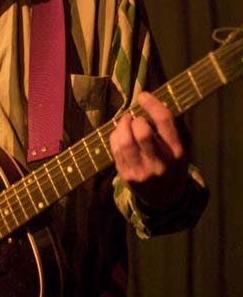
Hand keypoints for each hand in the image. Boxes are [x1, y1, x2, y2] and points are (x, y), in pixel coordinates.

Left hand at [109, 91, 188, 210]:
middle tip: (135, 118)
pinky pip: (115, 150)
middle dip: (135, 119)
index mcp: (177, 152)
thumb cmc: (172, 166)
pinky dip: (115, 136)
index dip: (152, 104)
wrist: (166, 200)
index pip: (165, 122)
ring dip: (122, 126)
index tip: (143, 96)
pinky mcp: (127, 176)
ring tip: (126, 123)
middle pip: (142, 132)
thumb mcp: (180, 150)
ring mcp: (142, 172)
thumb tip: (151, 102)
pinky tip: (120, 135)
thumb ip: (170, 129)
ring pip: (124, 141)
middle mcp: (160, 163)